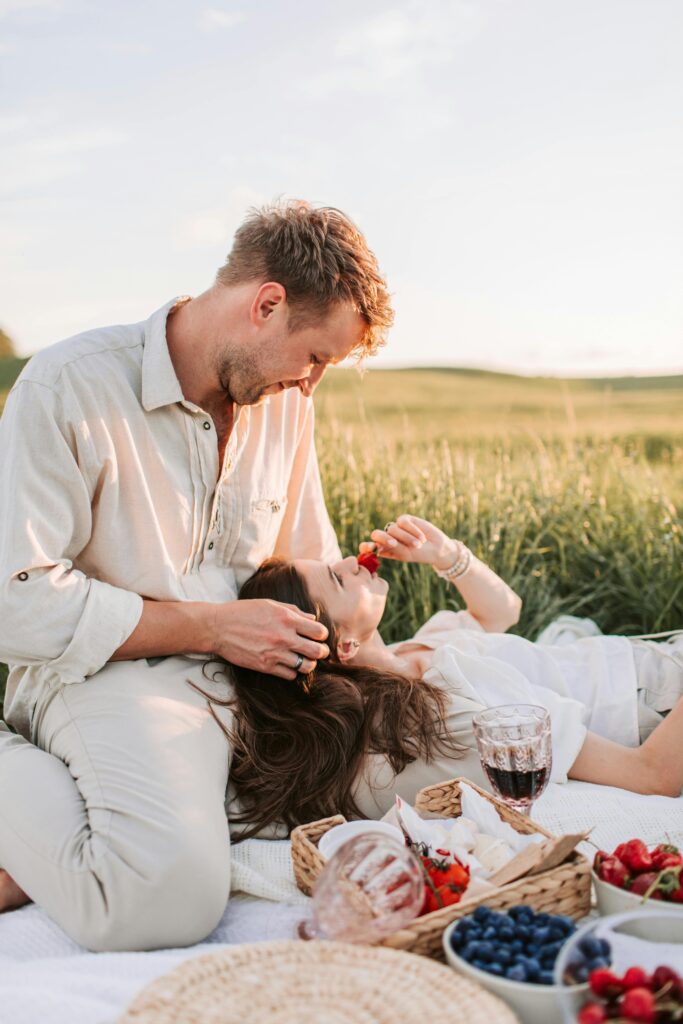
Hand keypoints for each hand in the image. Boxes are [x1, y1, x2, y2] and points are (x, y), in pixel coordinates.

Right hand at [210, 599, 329, 679]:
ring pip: (306, 666)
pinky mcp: (265, 666)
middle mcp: (284, 637)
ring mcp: (275, 653)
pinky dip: (292, 671)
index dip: (322, 635)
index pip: (319, 631)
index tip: (318, 636)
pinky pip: (290, 675)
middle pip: (317, 651)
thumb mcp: (270, 604)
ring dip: (308, 663)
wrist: (218, 627)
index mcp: (287, 619)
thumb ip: (293, 611)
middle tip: (318, 651)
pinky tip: (288, 664)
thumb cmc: (244, 612)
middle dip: (321, 652)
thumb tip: (312, 619)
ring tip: (304, 659)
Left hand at [360, 514, 458, 570]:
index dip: (366, 546)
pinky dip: (412, 530)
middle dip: (383, 538)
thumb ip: (392, 548)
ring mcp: (395, 528)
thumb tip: (376, 546)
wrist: (437, 547)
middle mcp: (387, 538)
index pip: (368, 547)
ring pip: (392, 528)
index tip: (371, 548)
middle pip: (376, 534)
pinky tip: (422, 537)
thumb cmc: (420, 554)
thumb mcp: (405, 554)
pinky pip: (403, 522)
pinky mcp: (404, 520)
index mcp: (384, 549)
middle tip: (394, 543)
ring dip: (406, 537)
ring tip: (418, 545)